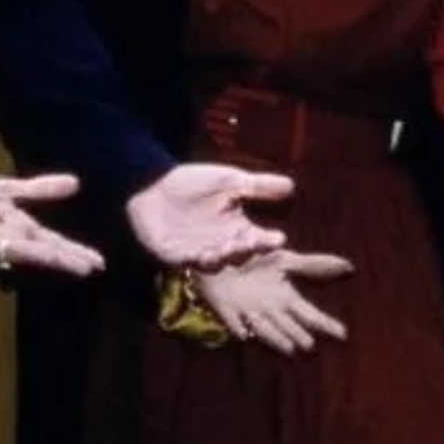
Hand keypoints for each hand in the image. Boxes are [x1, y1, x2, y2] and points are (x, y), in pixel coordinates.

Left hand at [0, 173, 104, 276]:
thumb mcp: (10, 192)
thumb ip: (41, 189)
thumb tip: (77, 183)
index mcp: (19, 229)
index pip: (52, 243)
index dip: (73, 252)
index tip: (99, 263)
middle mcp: (5, 238)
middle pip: (38, 249)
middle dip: (60, 258)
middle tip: (87, 269)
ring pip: (15, 248)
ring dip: (34, 254)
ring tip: (57, 259)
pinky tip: (6, 242)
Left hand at [126, 162, 293, 268]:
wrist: (152, 184)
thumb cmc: (191, 182)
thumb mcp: (227, 180)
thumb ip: (257, 186)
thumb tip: (291, 184)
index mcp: (237, 229)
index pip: (260, 240)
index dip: (269, 241)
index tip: (278, 238)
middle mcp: (223, 245)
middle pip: (240, 254)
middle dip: (245, 250)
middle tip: (250, 241)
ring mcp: (200, 253)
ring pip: (216, 263)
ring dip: (220, 257)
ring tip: (223, 249)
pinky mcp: (176, 256)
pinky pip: (188, 262)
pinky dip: (194, 259)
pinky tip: (198, 253)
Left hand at [194, 249, 352, 354]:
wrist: (221, 255)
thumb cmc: (256, 261)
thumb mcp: (285, 260)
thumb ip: (313, 265)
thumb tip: (348, 267)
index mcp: (286, 298)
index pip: (310, 316)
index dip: (326, 325)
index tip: (343, 335)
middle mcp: (270, 310)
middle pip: (289, 325)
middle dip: (298, 335)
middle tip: (310, 345)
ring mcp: (248, 311)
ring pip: (265, 327)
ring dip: (276, 337)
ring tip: (290, 348)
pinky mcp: (226, 309)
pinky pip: (233, 320)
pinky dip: (238, 326)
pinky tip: (244, 333)